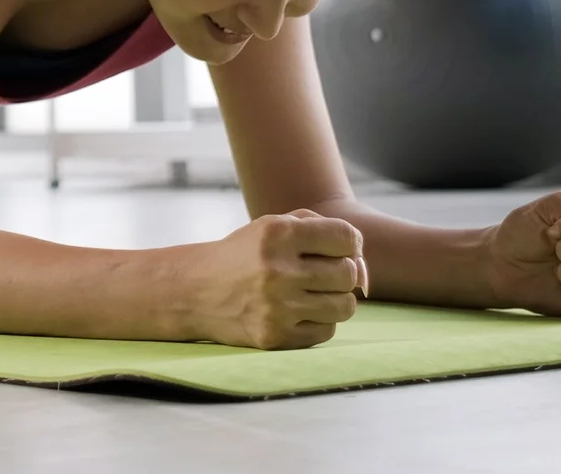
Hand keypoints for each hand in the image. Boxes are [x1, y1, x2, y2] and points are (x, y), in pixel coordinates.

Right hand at [191, 209, 370, 349]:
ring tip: (315, 293)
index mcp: (277, 234)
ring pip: (345, 307)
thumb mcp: (272, 225)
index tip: (338, 249)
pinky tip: (301, 312)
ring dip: (336, 299)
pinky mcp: (274, 336)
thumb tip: (365, 267)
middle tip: (324, 273)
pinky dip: (321, 321)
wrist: (195, 291)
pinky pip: (327, 331)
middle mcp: (277, 270)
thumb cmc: (245, 254)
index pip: (346, 237)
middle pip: (349, 274)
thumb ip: (321, 229)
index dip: (351, 244)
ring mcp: (276, 307)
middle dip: (344, 273)